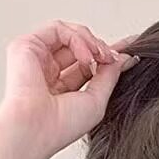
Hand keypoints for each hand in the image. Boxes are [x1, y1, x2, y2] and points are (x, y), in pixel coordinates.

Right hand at [0, 19, 139, 158]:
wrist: (36, 128)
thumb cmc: (61, 125)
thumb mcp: (97, 100)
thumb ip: (109, 76)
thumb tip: (125, 58)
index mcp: (62, 88)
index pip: (88, 63)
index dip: (108, 53)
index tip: (131, 47)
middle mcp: (48, 71)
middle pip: (80, 46)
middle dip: (102, 48)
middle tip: (113, 58)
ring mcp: (37, 58)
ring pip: (70, 34)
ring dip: (92, 42)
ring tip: (101, 57)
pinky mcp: (27, 46)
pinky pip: (59, 29)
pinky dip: (78, 39)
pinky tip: (86, 57)